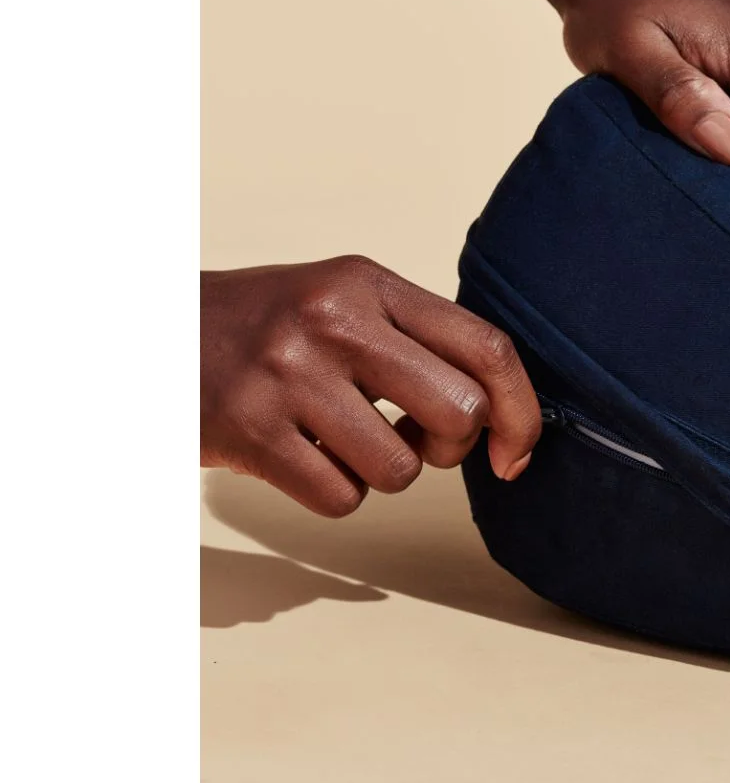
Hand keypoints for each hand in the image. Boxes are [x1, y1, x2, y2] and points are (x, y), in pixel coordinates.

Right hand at [201, 256, 540, 516]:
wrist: (156, 333)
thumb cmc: (269, 327)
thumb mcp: (345, 302)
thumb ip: (419, 341)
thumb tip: (500, 414)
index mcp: (370, 284)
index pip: (486, 347)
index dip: (521, 410)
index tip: (516, 453)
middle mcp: (335, 320)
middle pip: (459, 411)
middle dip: (452, 448)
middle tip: (418, 443)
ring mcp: (290, 374)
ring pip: (400, 469)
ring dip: (382, 472)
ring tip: (341, 441)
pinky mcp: (251, 430)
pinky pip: (342, 498)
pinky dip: (334, 493)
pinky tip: (303, 457)